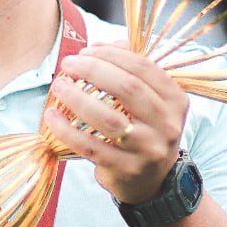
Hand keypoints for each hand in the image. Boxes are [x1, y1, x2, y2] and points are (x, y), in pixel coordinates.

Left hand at [43, 44, 187, 204]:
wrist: (153, 181)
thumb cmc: (144, 129)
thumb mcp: (150, 100)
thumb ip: (129, 69)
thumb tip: (99, 45)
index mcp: (175, 100)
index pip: (143, 67)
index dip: (111, 54)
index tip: (85, 50)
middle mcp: (166, 124)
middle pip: (127, 88)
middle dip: (93, 70)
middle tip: (68, 64)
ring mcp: (147, 149)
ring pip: (108, 119)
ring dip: (78, 98)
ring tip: (59, 85)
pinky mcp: (125, 169)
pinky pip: (90, 147)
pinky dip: (67, 130)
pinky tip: (51, 116)